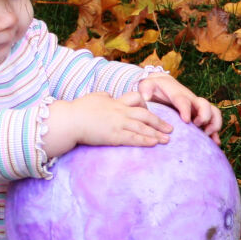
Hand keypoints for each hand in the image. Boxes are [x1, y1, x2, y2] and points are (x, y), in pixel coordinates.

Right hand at [44, 91, 172, 156]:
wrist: (70, 120)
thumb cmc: (78, 109)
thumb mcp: (94, 98)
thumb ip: (104, 96)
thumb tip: (109, 96)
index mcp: (116, 102)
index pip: (136, 98)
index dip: (146, 104)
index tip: (151, 111)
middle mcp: (120, 111)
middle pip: (145, 114)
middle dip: (159, 122)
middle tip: (171, 128)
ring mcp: (118, 123)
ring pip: (143, 127)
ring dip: (157, 133)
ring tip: (167, 139)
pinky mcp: (114, 135)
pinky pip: (133, 138)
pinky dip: (145, 140)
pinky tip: (154, 143)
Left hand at [138, 74, 222, 142]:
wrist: (163, 85)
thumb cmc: (155, 88)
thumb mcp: (148, 85)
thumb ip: (145, 88)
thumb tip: (145, 97)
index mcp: (178, 94)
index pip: (184, 100)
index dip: (186, 110)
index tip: (186, 120)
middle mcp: (191, 100)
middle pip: (205, 105)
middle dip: (204, 116)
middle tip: (197, 126)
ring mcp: (197, 108)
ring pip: (213, 112)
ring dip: (214, 124)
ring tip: (207, 135)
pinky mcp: (200, 116)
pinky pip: (213, 122)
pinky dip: (215, 132)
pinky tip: (215, 143)